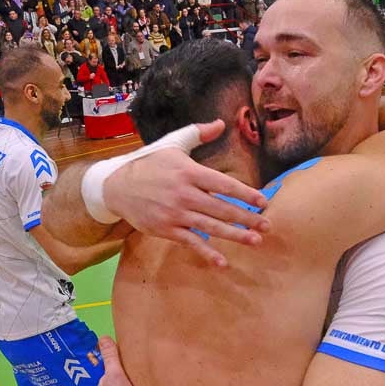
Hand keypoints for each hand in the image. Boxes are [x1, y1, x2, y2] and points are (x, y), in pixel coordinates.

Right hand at [103, 120, 270, 267]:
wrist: (117, 185)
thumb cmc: (149, 163)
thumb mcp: (173, 143)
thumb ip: (198, 133)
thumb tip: (221, 123)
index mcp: (189, 172)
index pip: (224, 184)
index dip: (246, 194)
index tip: (263, 201)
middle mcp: (185, 194)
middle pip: (222, 208)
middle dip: (247, 218)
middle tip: (267, 226)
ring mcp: (175, 214)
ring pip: (211, 227)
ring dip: (235, 235)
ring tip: (255, 241)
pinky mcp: (166, 229)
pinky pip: (191, 243)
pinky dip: (207, 253)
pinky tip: (222, 262)